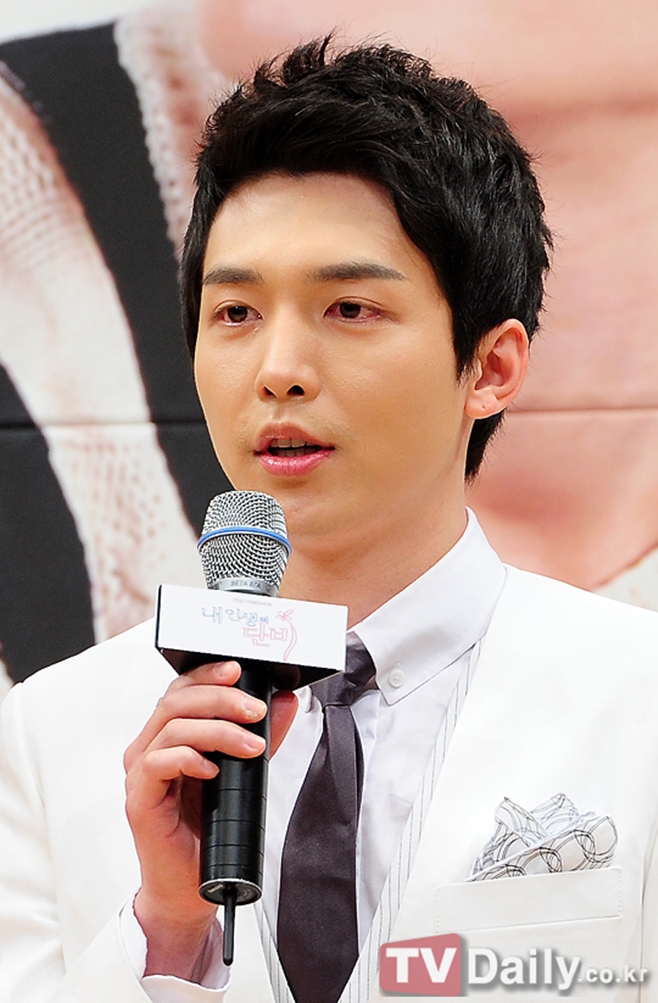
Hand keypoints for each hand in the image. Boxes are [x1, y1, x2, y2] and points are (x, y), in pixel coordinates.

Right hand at [124, 660, 296, 978]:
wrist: (193, 887)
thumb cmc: (212, 829)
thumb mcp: (245, 772)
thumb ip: (262, 734)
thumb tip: (284, 700)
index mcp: (168, 734)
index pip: (182, 689)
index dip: (209, 674)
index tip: (240, 671)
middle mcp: (149, 747)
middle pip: (176, 701)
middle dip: (221, 698)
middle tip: (256, 710)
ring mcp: (141, 772)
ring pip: (171, 727)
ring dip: (217, 730)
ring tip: (252, 746)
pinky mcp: (140, 799)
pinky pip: (158, 763)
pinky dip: (189, 758)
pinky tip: (214, 769)